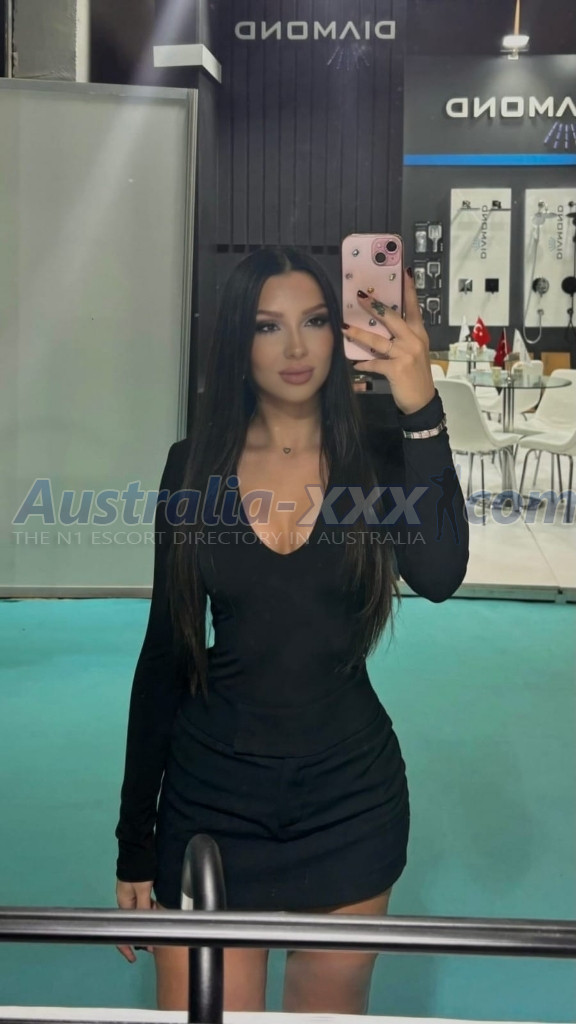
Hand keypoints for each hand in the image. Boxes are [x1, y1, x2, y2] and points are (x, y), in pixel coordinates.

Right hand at [115, 878, 155, 961]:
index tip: (133, 958)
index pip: (121, 930)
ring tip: (160, 928)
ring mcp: (131, 895)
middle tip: (154, 944)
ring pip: (139, 914)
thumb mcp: (143, 891)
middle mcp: (125, 901)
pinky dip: (149, 910)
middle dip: (142, 934)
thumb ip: (144, 909)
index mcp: (123, 903)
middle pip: (132, 923)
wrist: (138, 848)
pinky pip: (143, 905)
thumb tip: (146, 928)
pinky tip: (158, 911)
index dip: (126, 946)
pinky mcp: (138, 889)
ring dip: (148, 921)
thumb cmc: (139, 870)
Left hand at [343, 269, 435, 414]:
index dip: (409, 289)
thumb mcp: (413, 352)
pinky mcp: (397, 369)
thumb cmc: (415, 375)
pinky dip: (364, 363)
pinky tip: (356, 364)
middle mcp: (414, 340)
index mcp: (418, 333)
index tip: (405, 271)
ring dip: (359, 334)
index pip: (414, 307)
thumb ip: (399, 338)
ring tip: (345, 328)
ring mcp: (406, 354)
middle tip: (360, 296)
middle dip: (374, 306)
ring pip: (378, 340)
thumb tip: (377, 328)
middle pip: (392, 318)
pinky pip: (374, 363)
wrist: (422, 400)